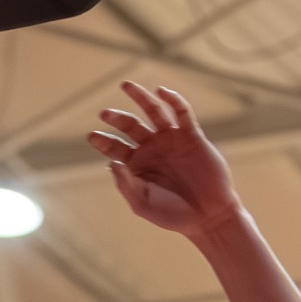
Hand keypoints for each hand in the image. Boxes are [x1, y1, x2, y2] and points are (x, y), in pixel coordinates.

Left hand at [87, 82, 240, 237]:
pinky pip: (182, 112)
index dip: (102, 140)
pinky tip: (161, 91)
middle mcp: (152, 148)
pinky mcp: (192, 136)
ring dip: (140, 97)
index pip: (114, 147)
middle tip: (104, 113)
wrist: (208, 216)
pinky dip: (173, 100)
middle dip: (117, 118)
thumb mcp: (143, 204)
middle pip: (130, 125)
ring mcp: (172, 140)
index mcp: (137, 164)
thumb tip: (111, 162)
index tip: (92, 136)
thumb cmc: (173, 215)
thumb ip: (126, 184)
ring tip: (125, 85)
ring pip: (153, 111)